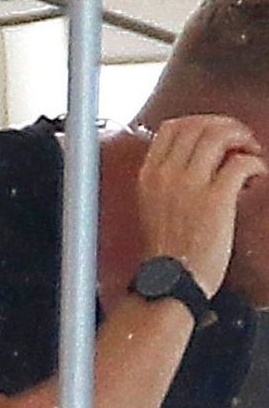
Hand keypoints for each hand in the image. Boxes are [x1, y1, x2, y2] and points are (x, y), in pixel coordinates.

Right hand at [135, 115, 266, 298]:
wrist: (170, 285)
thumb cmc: (167, 254)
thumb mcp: (153, 208)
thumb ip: (169, 179)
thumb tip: (202, 158)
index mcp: (149, 176)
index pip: (173, 127)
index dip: (200, 122)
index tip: (215, 133)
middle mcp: (167, 176)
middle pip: (200, 125)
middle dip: (227, 126)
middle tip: (241, 140)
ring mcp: (191, 186)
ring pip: (221, 136)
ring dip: (243, 138)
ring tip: (251, 152)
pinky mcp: (216, 200)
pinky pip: (242, 163)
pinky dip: (257, 163)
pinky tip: (258, 176)